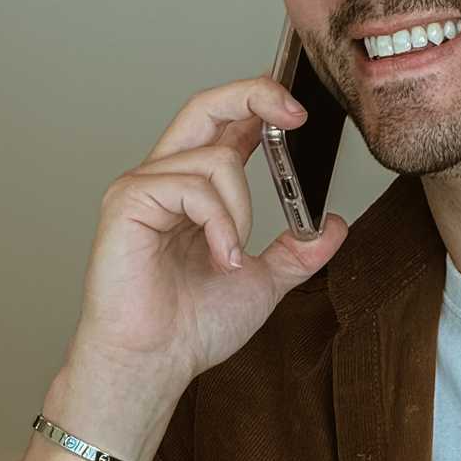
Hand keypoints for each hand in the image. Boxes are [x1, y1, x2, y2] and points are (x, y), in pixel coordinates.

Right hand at [46, 77, 347, 455]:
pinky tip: (221, 258)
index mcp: (195, 190)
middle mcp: (167, 178)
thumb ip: (298, 251)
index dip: (260, 98)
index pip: (227, 123)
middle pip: (207, 105)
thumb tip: (333, 226)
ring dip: (242, 210)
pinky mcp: (127, 202)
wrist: (155, 365)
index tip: (298, 96)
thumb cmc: (190, 328)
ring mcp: (143, 187)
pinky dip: (220, 224)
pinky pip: (191, 187)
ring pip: (214, 160)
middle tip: (297, 111)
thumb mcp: (264, 282)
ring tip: (233, 257)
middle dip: (256, 95)